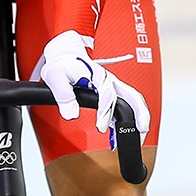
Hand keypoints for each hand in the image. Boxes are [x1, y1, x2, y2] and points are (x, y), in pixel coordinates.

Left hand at [35, 30, 151, 141]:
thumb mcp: (55, 76)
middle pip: (132, 95)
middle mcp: (109, 80)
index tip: (101, 128)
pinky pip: (126, 105)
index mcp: (97, 75)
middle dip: (140, 114)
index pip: (108, 93)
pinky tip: (122, 135)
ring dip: (140, 118)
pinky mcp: (112, 93)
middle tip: (140, 131)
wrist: (66, 58)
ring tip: (138, 137)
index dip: (106, 112)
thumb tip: (71, 114)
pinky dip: (129, 120)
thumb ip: (63, 94)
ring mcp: (113, 86)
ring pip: (134, 101)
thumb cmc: (62, 66)